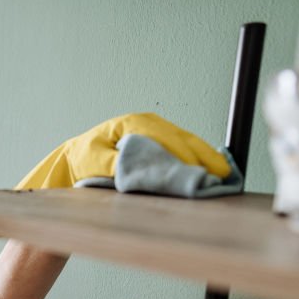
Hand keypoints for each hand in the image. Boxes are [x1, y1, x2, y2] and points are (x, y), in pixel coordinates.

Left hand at [15, 113, 230, 189]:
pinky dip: (197, 159)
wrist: (76, 158)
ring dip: (204, 158)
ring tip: (222, 175)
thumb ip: (114, 164)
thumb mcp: (93, 161)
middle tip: (219, 175)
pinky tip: (210, 171)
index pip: (163, 137)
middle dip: (201, 156)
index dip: (181, 154)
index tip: (194, 170)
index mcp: (131, 123)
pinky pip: (184, 148)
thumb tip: (135, 166)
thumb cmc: (84, 158)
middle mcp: (147, 123)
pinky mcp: (161, 141)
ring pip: (187, 142)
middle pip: (181, 137)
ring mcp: (156, 130)